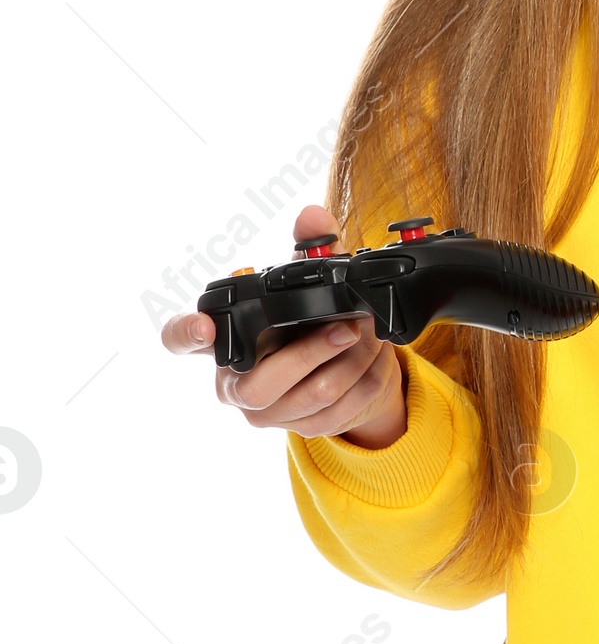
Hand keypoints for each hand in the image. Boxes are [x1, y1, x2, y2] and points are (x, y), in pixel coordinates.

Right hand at [160, 205, 408, 449]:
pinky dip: (365, 382)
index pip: (179, 339)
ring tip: (371, 337)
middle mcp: (234, 383)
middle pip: (259, 385)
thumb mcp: (314, 283)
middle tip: (347, 327)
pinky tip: (375, 361)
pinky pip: (336, 413)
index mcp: (223, 340)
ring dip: (350, 364)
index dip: (185, 332)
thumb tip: (313, 215)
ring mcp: (266, 413)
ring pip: (308, 398)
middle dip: (310, 353)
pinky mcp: (302, 428)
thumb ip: (311, 248)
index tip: (206, 324)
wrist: (350, 371)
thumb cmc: (313, 322)